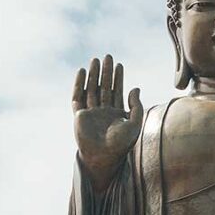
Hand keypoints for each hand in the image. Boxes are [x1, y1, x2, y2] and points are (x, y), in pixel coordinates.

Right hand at [72, 55, 143, 191]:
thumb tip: (135, 88)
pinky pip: (78, 97)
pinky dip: (79, 84)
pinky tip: (82, 72)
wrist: (104, 157)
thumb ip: (137, 106)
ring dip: (93, 75)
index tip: (119, 65)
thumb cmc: (121, 144)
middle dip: (106, 72)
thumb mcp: (135, 123)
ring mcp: (91, 113)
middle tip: (108, 57)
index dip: (118, 78)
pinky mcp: (79, 116)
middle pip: (104, 87)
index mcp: (116, 114)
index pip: (117, 91)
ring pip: (91, 89)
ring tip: (95, 60)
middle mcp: (103, 112)